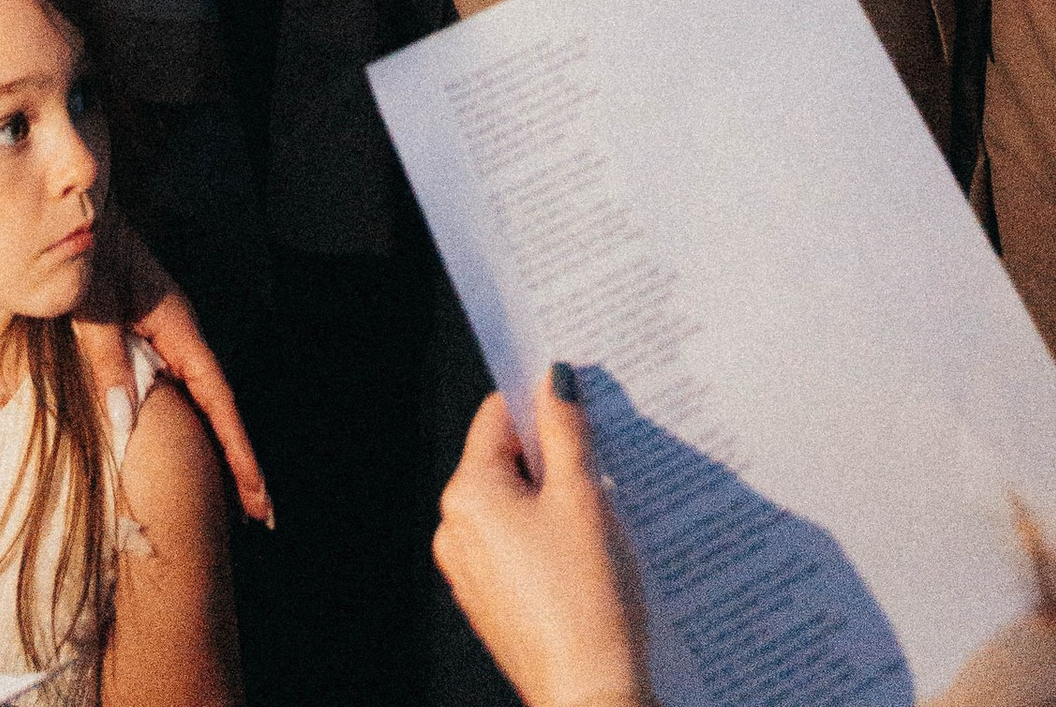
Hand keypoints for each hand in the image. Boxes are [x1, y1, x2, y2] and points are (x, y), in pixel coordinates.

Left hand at [87, 214, 271, 525]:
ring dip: (216, 445)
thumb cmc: (87, 255)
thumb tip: (124, 422)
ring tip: (231, 497)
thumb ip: (107, 359)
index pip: (217, 399)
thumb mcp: (93, 306)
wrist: (77, 213)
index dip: (237, 449)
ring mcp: (166, 336)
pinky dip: (189, 423)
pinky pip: (175, 389)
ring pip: (199, 401)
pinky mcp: (147, 335)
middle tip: (257, 516)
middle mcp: (180, 334)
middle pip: (217, 407)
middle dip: (237, 460)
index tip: (257, 496)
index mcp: (177, 325)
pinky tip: (189, 448)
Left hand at [434, 368, 651, 706]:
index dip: (540, 403)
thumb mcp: (582, 498)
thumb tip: (553, 380)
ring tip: (600, 515)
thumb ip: (566, 430)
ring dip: (553, 501)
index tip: (579, 403)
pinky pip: (516, 549)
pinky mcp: (491, 604)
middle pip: (504, 461)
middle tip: (600, 463)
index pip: (497, 416)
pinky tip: (587, 555)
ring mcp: (470, 572)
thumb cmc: (586, 599)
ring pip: (513, 507)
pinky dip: (548, 540)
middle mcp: (455, 529)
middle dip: (552, 458)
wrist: (590, 694)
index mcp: (468, 494)